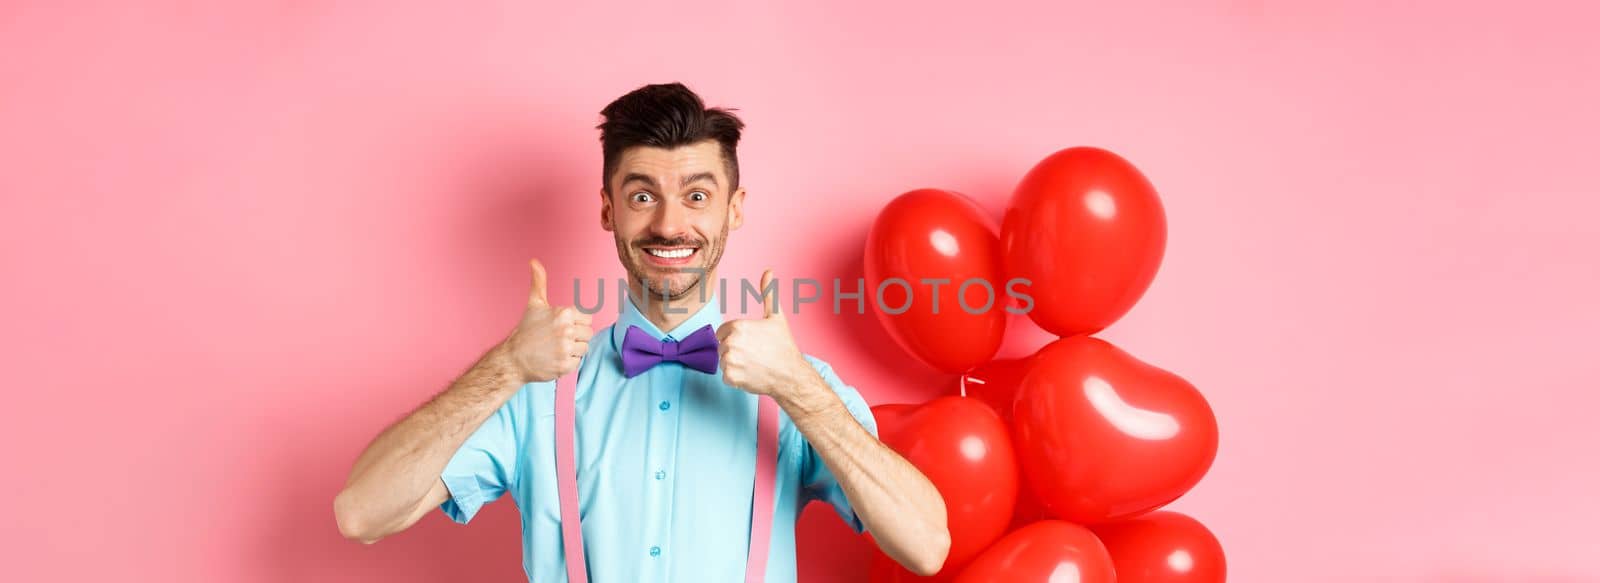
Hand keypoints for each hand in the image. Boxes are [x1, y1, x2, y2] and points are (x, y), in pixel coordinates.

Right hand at [501, 259, 593, 382]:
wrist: (513, 359)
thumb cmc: (526, 330)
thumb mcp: (534, 304)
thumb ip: (539, 282)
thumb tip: (534, 261)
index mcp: (563, 313)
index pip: (588, 318)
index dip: (577, 322)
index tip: (563, 326)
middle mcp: (566, 330)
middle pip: (588, 333)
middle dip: (576, 336)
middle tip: (558, 339)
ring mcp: (566, 349)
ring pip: (584, 348)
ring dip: (573, 350)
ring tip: (556, 348)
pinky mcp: (565, 365)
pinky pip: (578, 362)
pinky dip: (568, 362)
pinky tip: (555, 359)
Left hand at [716, 269, 814, 396]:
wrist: (791, 375)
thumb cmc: (784, 346)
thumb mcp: (776, 317)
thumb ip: (768, 293)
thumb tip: (768, 271)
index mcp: (738, 326)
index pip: (722, 332)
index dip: (736, 337)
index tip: (752, 343)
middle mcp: (731, 342)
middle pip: (722, 346)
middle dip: (734, 351)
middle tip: (754, 355)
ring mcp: (730, 361)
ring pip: (723, 361)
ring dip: (734, 365)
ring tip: (753, 365)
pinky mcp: (731, 377)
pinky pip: (725, 376)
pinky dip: (736, 378)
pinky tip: (750, 375)